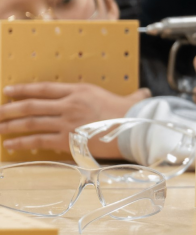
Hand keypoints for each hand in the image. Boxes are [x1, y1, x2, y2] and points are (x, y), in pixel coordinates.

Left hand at [0, 83, 149, 155]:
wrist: (136, 131)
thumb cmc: (134, 115)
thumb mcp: (129, 100)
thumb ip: (131, 96)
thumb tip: (144, 94)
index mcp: (80, 91)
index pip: (44, 88)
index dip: (24, 89)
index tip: (8, 90)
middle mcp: (69, 104)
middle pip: (31, 105)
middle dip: (9, 109)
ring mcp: (67, 122)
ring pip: (30, 122)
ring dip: (10, 125)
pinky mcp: (67, 140)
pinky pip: (38, 140)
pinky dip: (22, 143)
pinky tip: (10, 145)